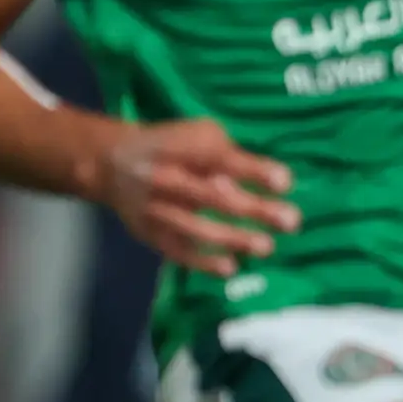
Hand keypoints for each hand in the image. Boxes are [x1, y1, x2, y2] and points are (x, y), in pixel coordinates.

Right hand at [98, 117, 297, 273]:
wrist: (111, 163)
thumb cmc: (172, 146)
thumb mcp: (197, 133)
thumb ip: (227, 153)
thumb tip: (259, 183)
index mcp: (180, 148)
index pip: (220, 157)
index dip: (252, 170)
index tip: (285, 182)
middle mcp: (165, 178)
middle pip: (211, 195)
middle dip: (253, 209)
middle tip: (291, 221)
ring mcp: (155, 208)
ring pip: (195, 227)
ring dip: (232, 238)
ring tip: (266, 247)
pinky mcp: (150, 233)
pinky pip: (177, 251)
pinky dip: (203, 262)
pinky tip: (230, 268)